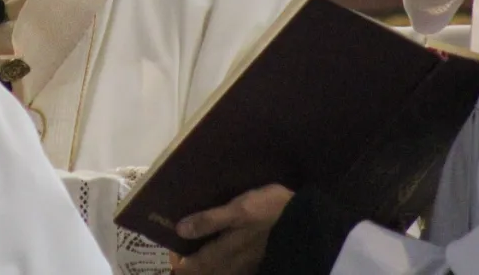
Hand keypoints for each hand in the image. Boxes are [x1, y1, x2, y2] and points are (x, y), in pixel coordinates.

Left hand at [170, 185, 292, 274]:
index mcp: (225, 251)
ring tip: (197, 258)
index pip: (194, 265)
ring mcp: (247, 265)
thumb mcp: (239, 209)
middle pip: (206, 273)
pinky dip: (223, 267)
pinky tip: (223, 259)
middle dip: (191, 267)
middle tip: (180, 257)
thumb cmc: (270, 211)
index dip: (179, 262)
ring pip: (220, 273)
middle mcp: (234, 264)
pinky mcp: (259, 261)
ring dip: (207, 268)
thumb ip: (210, 220)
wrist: (307, 224)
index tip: (171, 252)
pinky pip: (234, 270)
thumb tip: (180, 229)